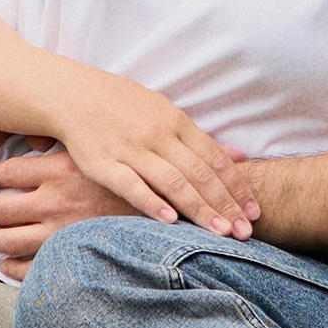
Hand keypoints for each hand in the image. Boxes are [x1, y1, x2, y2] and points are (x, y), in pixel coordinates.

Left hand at [0, 141, 130, 278]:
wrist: (168, 215)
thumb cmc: (135, 179)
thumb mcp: (103, 152)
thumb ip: (68, 144)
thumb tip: (40, 134)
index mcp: (59, 171)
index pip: (4, 171)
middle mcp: (54, 202)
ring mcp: (58, 232)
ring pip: (4, 239)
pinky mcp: (68, 257)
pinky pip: (26, 268)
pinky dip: (10, 268)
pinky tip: (8, 264)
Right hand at [48, 79, 260, 241]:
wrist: (72, 95)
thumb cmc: (123, 106)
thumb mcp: (165, 112)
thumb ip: (200, 139)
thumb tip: (240, 156)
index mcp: (174, 121)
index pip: (215, 158)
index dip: (237, 186)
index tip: (255, 212)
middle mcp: (157, 134)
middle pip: (200, 173)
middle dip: (226, 204)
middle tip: (245, 232)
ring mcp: (130, 148)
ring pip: (173, 181)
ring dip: (199, 208)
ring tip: (221, 232)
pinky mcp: (103, 163)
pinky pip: (131, 185)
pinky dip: (151, 202)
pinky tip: (170, 221)